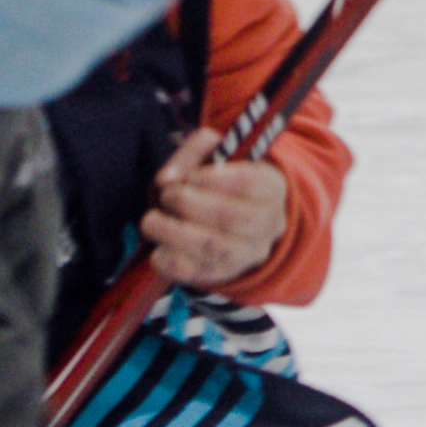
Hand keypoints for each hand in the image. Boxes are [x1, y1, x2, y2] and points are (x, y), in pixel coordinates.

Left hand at [141, 130, 285, 287]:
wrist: (240, 224)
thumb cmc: (224, 181)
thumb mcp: (216, 154)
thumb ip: (192, 153)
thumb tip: (166, 179)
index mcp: (271, 189)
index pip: (247, 184)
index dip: (210, 179)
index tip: (188, 177)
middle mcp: (267, 225)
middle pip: (229, 217)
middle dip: (187, 203)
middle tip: (167, 196)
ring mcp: (246, 253)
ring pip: (210, 247)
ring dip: (170, 231)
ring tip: (152, 220)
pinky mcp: (221, 273)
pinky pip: (191, 271)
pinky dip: (166, 258)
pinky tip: (158, 246)